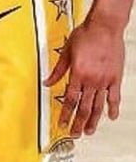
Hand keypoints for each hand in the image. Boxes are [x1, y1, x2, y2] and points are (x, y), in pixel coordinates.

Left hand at [45, 15, 124, 136]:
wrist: (104, 27)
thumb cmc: (85, 36)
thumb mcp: (66, 52)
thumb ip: (57, 70)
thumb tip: (46, 82)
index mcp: (77, 74)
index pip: (70, 99)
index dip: (65, 114)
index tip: (61, 124)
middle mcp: (92, 80)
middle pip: (84, 107)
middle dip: (78, 122)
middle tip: (74, 134)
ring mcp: (105, 80)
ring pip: (98, 105)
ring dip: (93, 120)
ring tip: (89, 131)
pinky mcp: (116, 78)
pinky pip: (115, 96)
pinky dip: (113, 108)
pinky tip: (111, 117)